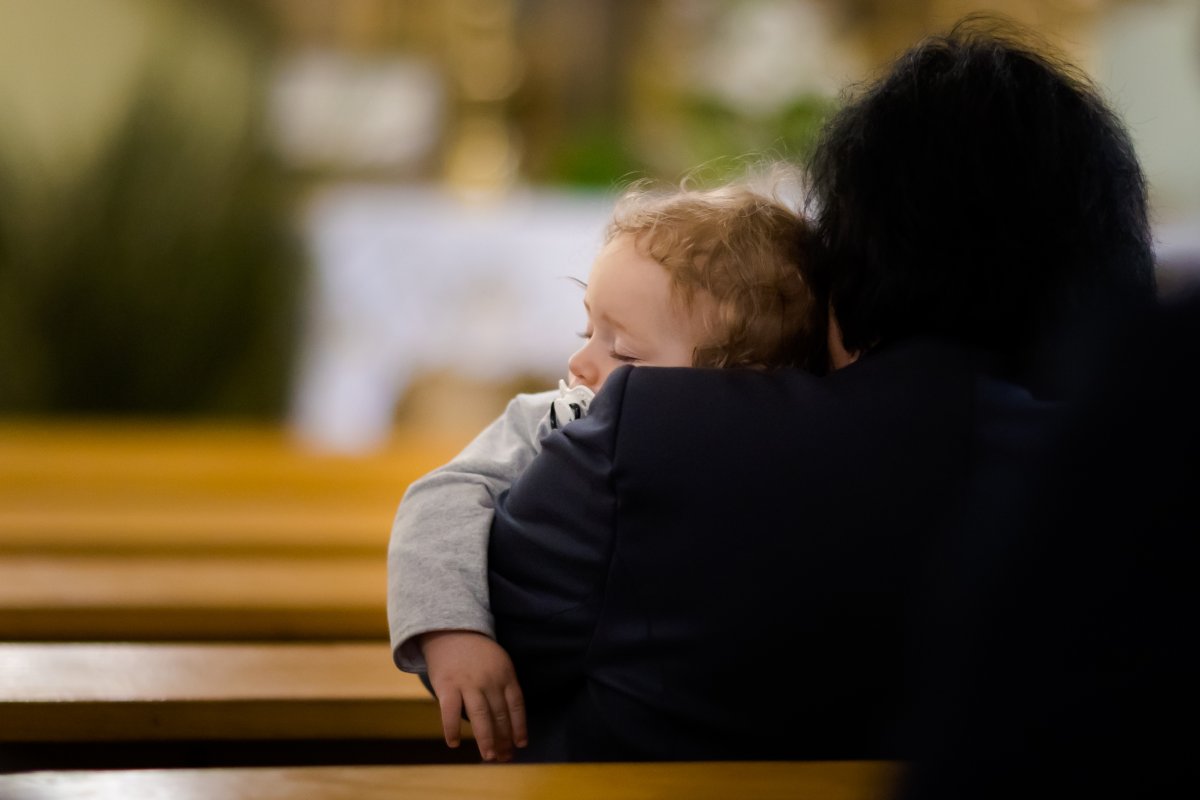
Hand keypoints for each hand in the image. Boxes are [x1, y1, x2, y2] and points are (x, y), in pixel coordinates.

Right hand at [419, 630, 527, 761]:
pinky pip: (450, 713)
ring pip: (480, 716)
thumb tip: (511, 719)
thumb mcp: (499, 662)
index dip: (519, 727)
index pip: (516, 706)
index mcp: (505, 674)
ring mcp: (468, 683)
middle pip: (500, 714)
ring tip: (489, 756)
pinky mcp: (446, 686)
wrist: (450, 631)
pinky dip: (452, 729)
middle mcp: (489, 680)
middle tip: (504, 757)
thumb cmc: (477, 653)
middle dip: (504, 739)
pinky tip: (454, 743)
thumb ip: (505, 686)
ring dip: (486, 739)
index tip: (521, 744)